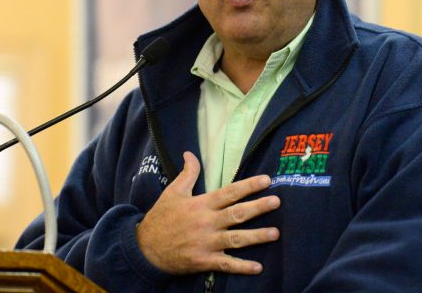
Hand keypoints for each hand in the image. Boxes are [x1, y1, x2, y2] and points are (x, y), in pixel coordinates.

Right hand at [136, 151, 280, 274]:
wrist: (144, 249)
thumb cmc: (161, 218)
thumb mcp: (173, 192)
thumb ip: (187, 173)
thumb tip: (189, 153)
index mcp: (201, 204)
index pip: (229, 192)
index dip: (249, 185)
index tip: (266, 180)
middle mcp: (206, 222)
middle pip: (237, 214)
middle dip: (258, 208)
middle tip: (277, 202)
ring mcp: (206, 243)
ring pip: (236, 239)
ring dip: (257, 237)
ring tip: (275, 233)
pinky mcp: (204, 261)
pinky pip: (226, 265)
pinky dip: (242, 267)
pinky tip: (258, 267)